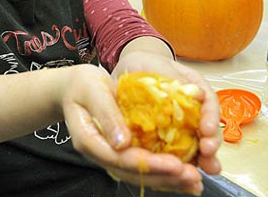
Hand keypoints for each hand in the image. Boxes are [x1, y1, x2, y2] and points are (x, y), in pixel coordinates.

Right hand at [62, 63, 208, 194]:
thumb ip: (106, 114)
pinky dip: (164, 171)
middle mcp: (101, 153)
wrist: (74, 88)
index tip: (175, 164)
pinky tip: (184, 174)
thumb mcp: (92, 91)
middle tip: (192, 177)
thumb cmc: (82, 85)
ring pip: (140, 174)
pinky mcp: (122, 150)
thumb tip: (123, 142)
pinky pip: (143, 165)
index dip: (149, 164)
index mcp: (90, 141)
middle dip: (164, 177)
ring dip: (168, 180)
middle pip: (133, 173)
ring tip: (194, 183)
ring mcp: (112, 154)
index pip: (121, 159)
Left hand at [115, 41, 221, 176]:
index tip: (207, 129)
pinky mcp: (169, 137)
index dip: (211, 117)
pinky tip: (184, 173)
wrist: (131, 70)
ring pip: (198, 142)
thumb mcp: (160, 66)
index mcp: (196, 88)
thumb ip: (175, 79)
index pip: (210, 102)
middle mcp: (194, 108)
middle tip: (208, 152)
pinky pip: (179, 151)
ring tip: (207, 168)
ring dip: (204, 157)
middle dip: (211, 142)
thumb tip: (196, 93)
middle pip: (209, 127)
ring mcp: (183, 124)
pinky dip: (183, 162)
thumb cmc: (147, 64)